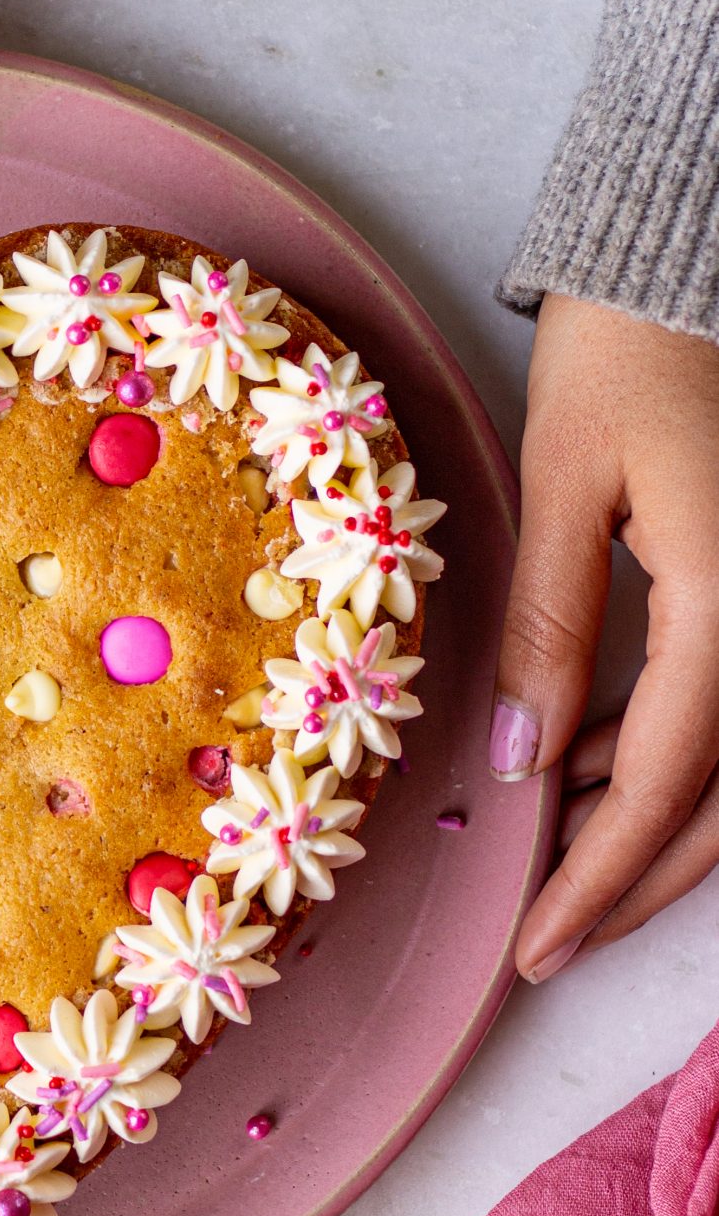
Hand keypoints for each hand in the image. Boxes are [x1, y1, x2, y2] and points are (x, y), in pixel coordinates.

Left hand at [492, 292, 718, 977]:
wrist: (694, 267)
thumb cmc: (630, 350)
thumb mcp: (566, 483)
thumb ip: (551, 626)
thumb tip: (521, 760)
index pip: (667, 784)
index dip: (599, 879)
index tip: (534, 948)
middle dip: (634, 882)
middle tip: (549, 943)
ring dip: (657, 823)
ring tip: (555, 846)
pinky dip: (679, 753)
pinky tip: (598, 756)